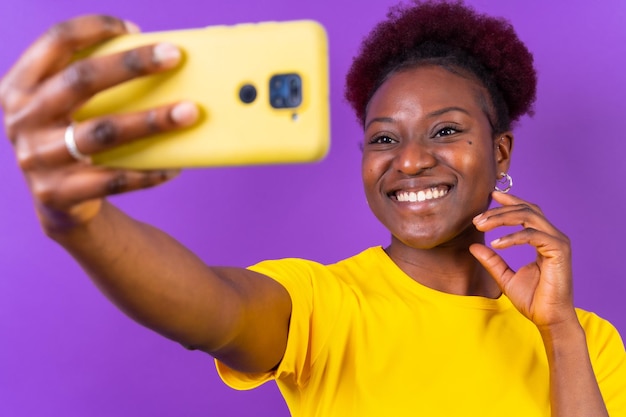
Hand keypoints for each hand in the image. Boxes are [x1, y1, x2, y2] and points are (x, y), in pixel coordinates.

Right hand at [0, 15, 197, 232]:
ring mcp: (37, 158)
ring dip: (150, 121)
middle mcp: (22, 118)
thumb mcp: (66, 107)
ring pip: (102, 132)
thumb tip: (160, 59)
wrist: (57, 201)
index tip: (134, 28)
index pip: (55, 41)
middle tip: (174, 56)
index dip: (94, 28)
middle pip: (81, 81)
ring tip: (189, 112)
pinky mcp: (58, 193)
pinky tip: (175, 165)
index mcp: (20, 85)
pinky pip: (113, 179)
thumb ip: (92, 84)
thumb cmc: (73, 138)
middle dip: (131, 65)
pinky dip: (148, 172)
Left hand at [470, 191, 576, 328]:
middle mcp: (552, 237)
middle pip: (525, 209)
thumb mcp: (504, 277)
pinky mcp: (559, 251)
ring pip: (529, 216)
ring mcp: (558, 242)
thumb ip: (491, 261)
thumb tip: (473, 246)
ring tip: (481, 226)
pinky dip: (513, 237)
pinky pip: (533, 235)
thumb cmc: (532, 300)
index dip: (509, 200)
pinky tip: (496, 243)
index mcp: (543, 239)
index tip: (491, 195)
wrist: (548, 319)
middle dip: (498, 211)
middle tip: (477, 219)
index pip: (527, 211)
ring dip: (502, 218)